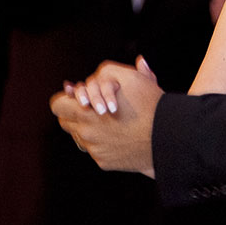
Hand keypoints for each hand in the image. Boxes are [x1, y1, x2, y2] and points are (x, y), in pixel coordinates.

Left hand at [51, 56, 163, 176]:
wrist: (168, 139)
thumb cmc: (151, 107)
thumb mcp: (134, 81)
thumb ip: (114, 72)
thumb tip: (119, 62)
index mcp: (84, 111)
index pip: (58, 105)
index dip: (67, 100)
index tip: (79, 99)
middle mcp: (85, 132)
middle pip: (66, 122)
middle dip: (75, 115)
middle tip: (92, 110)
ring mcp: (94, 149)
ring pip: (80, 138)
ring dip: (89, 130)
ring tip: (110, 124)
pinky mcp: (103, 162)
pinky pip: (95, 151)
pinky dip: (104, 145)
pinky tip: (120, 138)